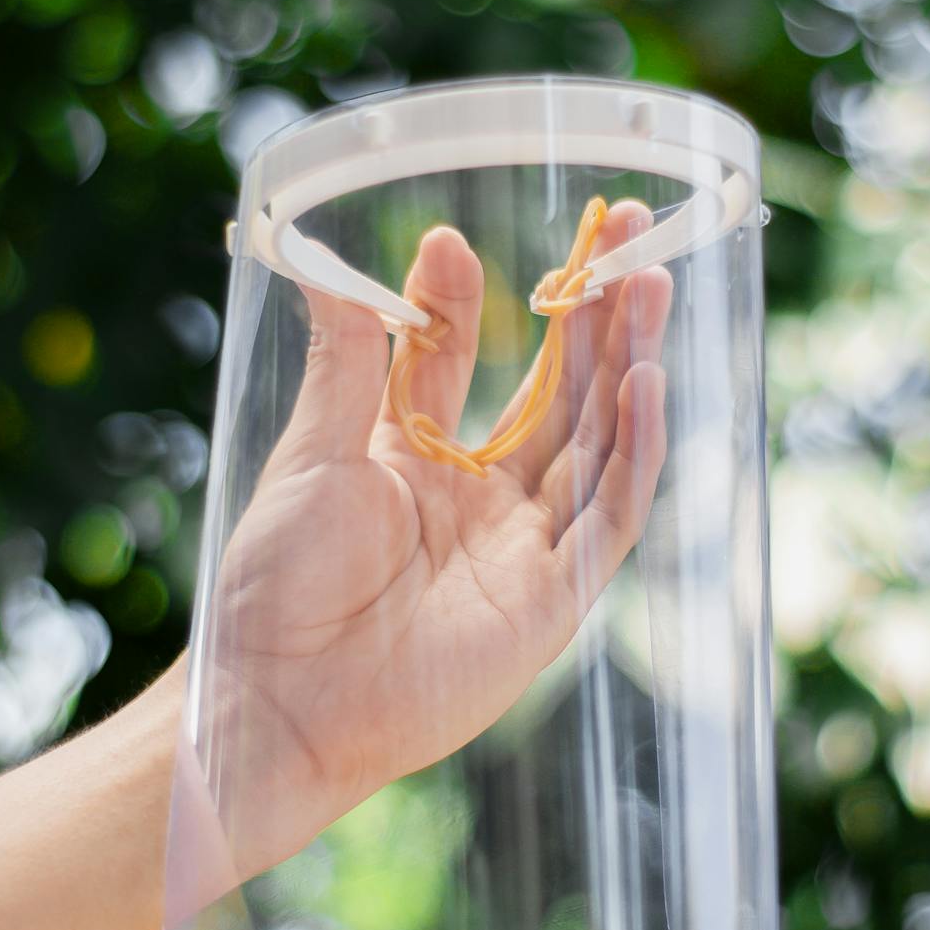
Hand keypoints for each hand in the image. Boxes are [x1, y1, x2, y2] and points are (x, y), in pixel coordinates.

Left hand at [209, 201, 671, 880]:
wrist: (280, 698)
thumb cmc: (278, 585)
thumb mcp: (314, 454)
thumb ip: (346, 363)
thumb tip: (334, 267)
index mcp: (413, 464)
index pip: (462, 364)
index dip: (472, 304)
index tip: (464, 239)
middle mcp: (479, 502)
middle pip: (556, 392)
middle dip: (594, 314)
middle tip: (623, 230)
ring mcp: (523, 551)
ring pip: (596, 442)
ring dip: (628, 364)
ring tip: (650, 284)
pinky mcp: (552, 602)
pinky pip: (609, 519)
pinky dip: (634, 453)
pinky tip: (645, 384)